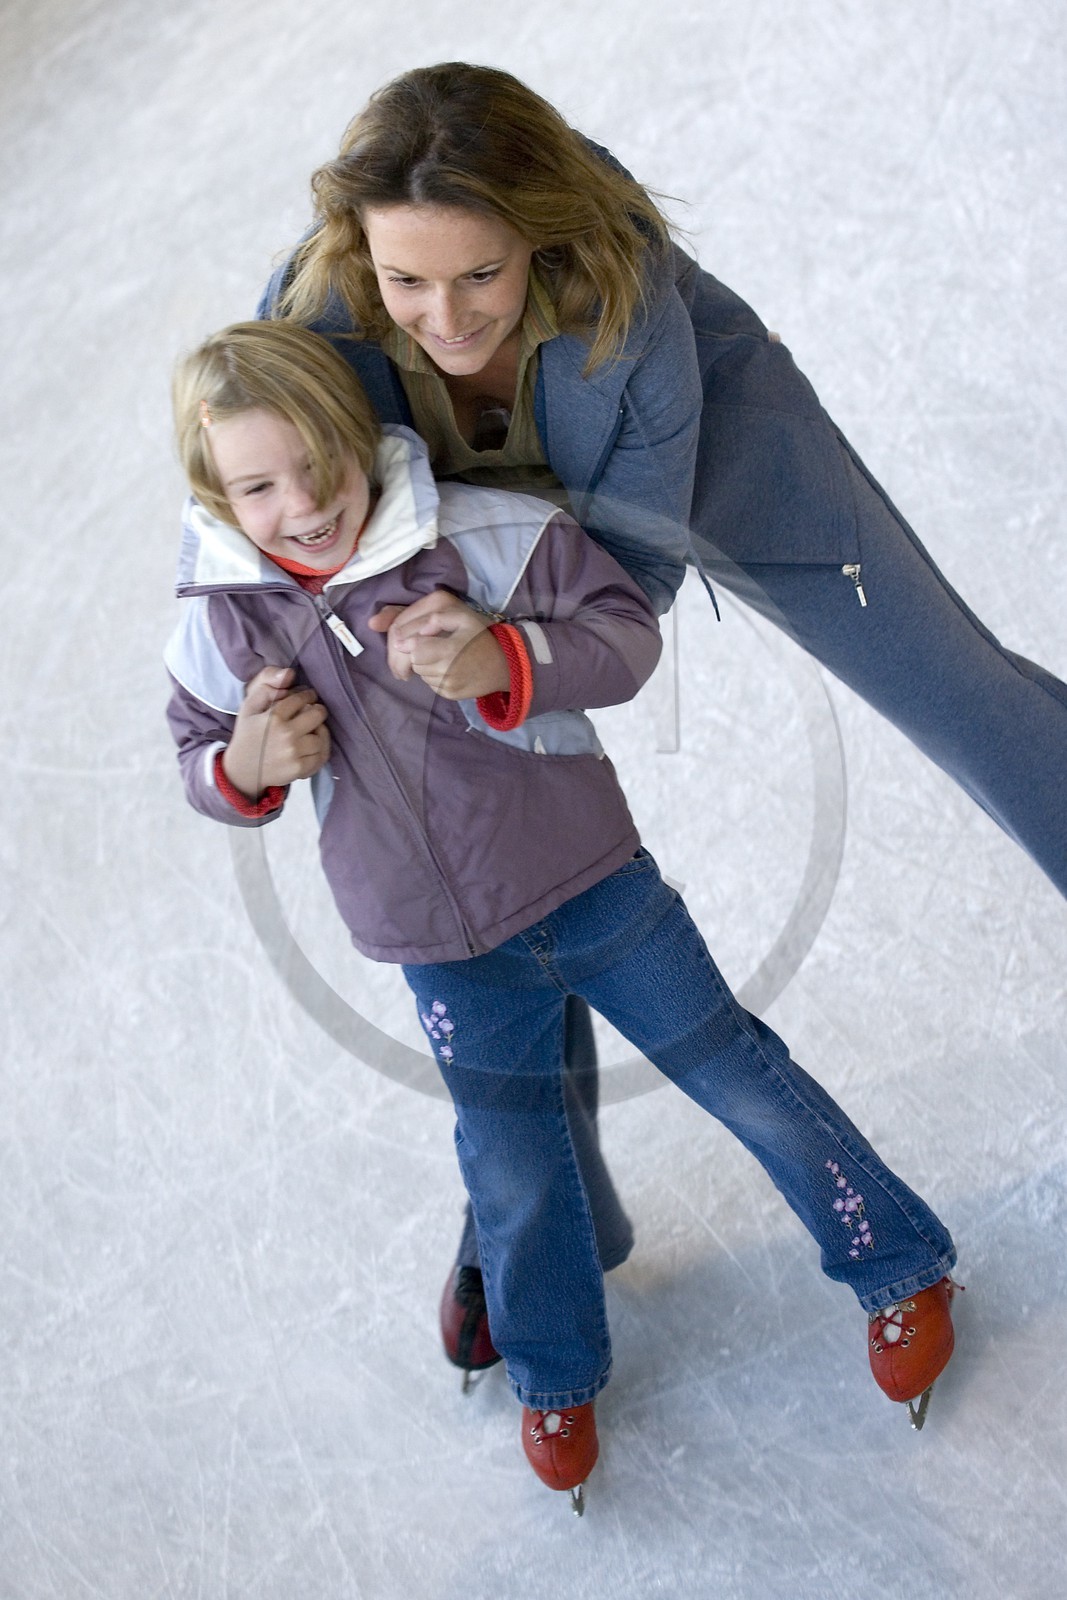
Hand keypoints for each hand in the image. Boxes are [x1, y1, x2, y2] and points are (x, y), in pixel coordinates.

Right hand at [221, 666, 330, 797]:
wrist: (241, 770)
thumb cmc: (247, 735)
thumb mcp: (249, 706)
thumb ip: (265, 685)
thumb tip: (289, 673)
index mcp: (274, 717)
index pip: (302, 698)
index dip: (307, 695)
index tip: (307, 697)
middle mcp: (286, 735)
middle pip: (318, 715)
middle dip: (317, 710)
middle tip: (313, 711)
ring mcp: (294, 754)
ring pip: (322, 736)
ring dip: (319, 731)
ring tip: (312, 729)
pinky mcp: (299, 769)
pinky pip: (322, 756)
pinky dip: (320, 749)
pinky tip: (312, 745)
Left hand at [369, 591, 510, 698]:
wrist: (503, 665)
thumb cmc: (480, 636)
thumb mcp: (462, 617)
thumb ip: (436, 618)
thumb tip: (413, 634)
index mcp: (450, 650)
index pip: (414, 650)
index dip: (408, 643)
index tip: (405, 639)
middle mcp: (448, 671)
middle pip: (414, 662)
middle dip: (416, 653)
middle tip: (428, 645)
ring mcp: (449, 686)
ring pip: (420, 674)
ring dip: (424, 664)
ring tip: (441, 655)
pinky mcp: (449, 695)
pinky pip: (430, 684)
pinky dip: (433, 675)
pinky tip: (447, 667)